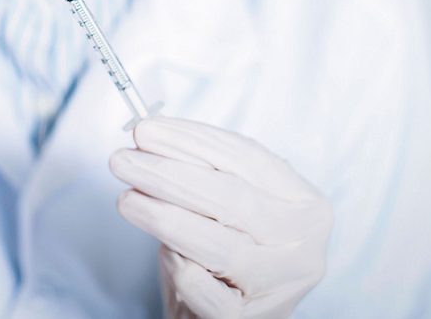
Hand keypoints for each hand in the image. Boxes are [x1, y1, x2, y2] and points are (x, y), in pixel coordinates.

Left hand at [110, 117, 333, 317]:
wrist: (232, 315)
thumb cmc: (229, 250)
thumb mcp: (230, 204)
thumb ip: (203, 169)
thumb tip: (150, 135)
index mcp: (307, 206)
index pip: (248, 159)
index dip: (192, 141)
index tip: (145, 130)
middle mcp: (303, 248)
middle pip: (231, 198)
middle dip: (169, 174)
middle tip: (123, 161)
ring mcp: (279, 289)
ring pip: (217, 244)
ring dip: (162, 216)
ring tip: (126, 199)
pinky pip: (200, 286)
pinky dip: (176, 264)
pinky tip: (163, 250)